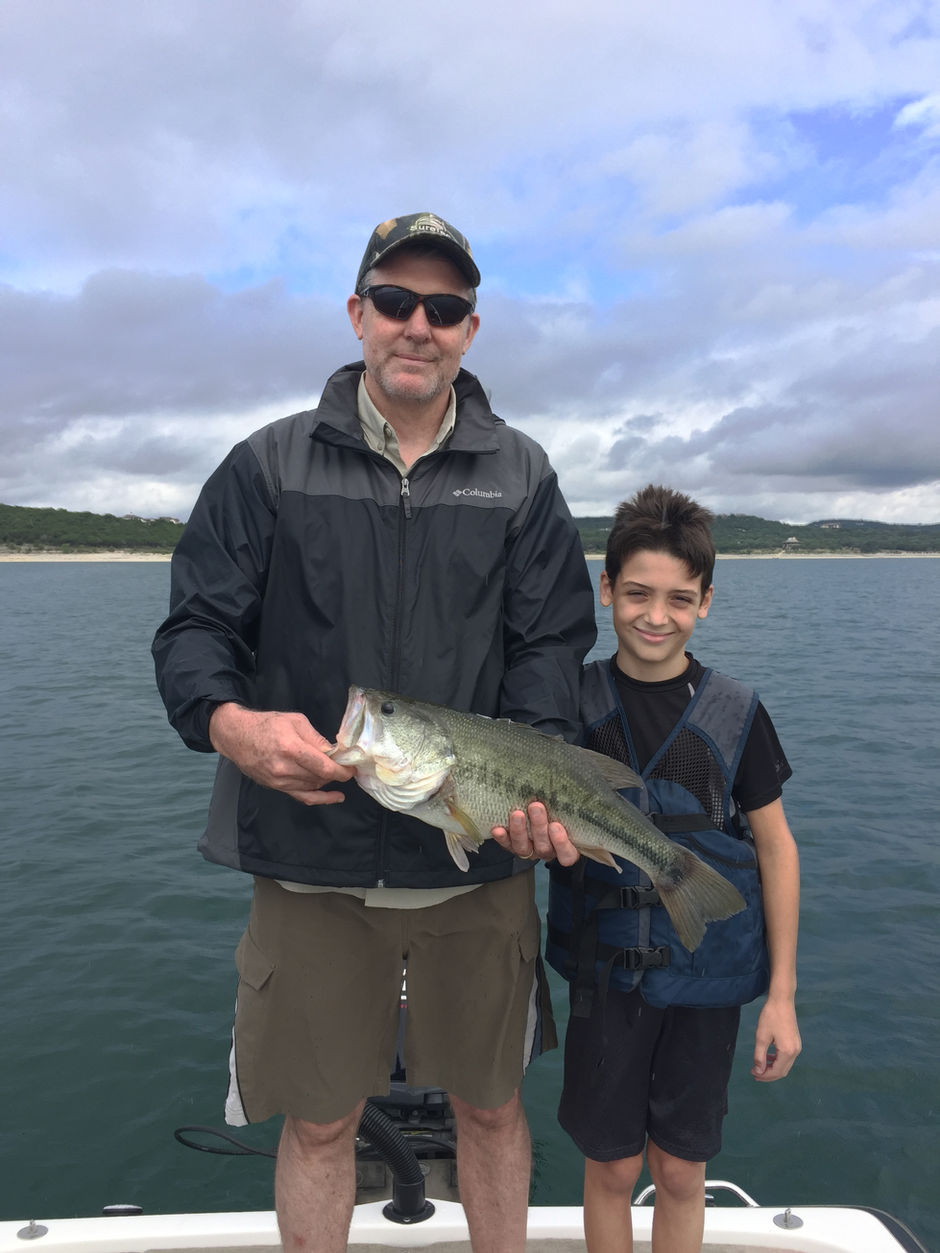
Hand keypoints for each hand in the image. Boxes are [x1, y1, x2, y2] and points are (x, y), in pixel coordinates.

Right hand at [209, 703, 354, 805]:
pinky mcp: (276, 787)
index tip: (352, 768)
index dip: (342, 771)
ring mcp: (279, 781)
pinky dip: (320, 798)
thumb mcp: (296, 721)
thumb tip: (334, 752)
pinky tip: (335, 797)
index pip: (324, 767)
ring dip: (326, 780)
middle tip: (345, 766)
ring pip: (313, 787)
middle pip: (320, 778)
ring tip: (334, 772)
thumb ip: (316, 738)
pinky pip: (302, 797)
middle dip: (336, 773)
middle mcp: (285, 768)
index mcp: (291, 748)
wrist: (237, 737)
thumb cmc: (267, 724)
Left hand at [490, 802, 580, 866]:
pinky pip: (507, 845)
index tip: (555, 825)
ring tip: (517, 813)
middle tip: (536, 807)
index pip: (567, 854)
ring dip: (519, 830)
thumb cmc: (558, 812)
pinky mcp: (513, 847)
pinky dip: (502, 837)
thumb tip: (570, 788)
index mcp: (564, 848)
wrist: (537, 811)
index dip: (561, 843)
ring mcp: (529, 850)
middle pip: (544, 847)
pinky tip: (498, 829)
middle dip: (538, 827)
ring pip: (524, 848)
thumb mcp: (565, 813)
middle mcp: (547, 851)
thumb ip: (565, 808)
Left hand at [751, 997, 801, 1081]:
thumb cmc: (770, 1017)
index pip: (776, 1071)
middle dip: (768, 1074)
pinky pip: (787, 1057)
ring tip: (759, 1067)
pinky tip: (768, 1056)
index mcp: (788, 1052)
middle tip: (755, 1073)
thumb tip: (758, 1071)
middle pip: (782, 1071)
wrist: (782, 1000)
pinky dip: (777, 1060)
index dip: (764, 1075)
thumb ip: (760, 1056)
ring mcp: (797, 1047)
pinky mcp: (795, 1042)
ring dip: (773, 1067)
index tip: (753, 1074)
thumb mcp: (761, 1037)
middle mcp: (796, 1052)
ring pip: (785, 1065)